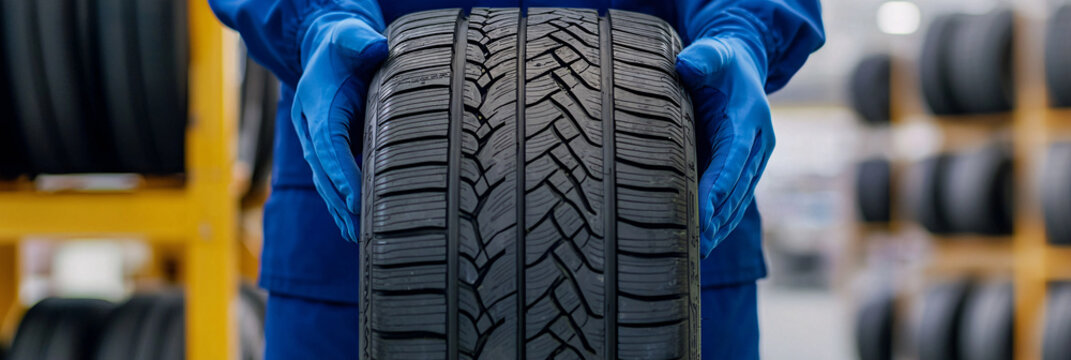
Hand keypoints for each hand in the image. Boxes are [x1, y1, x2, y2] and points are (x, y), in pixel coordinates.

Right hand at [291, 12, 387, 241]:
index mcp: (316, 106)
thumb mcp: (350, 37)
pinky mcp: (325, 150)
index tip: (356, 200)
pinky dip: (339, 204)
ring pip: (324, 182)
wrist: (324, 49)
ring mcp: (314, 141)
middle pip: (323, 171)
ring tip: (357, 237)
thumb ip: (360, 41)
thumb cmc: (343, 46)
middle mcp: (310, 128)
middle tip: (361, 226)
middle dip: (340, 201)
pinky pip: (330, 181)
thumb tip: (376, 48)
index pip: (328, 145)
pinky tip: (352, 227)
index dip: (340, 173)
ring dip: (339, 210)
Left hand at [676, 35, 772, 256]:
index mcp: (749, 118)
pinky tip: (709, 239)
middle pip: (739, 185)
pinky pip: (738, 196)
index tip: (702, 213)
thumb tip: (687, 67)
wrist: (743, 65)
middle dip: (719, 216)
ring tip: (701, 250)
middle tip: (697, 242)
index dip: (718, 186)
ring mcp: (756, 157)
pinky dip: (725, 218)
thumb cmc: (721, 61)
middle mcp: (758, 142)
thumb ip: (702, 58)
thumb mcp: (713, 52)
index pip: (732, 158)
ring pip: (741, 197)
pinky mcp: (748, 166)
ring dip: (723, 224)